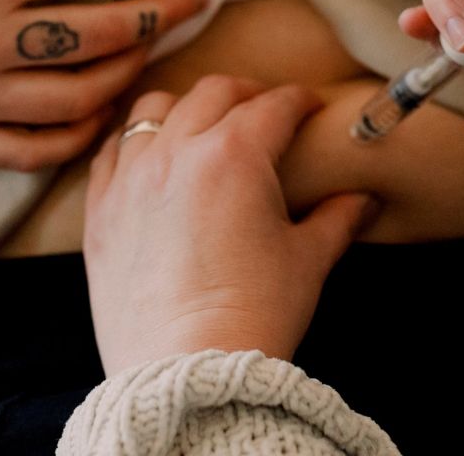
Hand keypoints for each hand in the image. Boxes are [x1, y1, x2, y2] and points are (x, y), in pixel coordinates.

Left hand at [83, 76, 375, 374]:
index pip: (274, 106)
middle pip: (213, 93)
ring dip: (183, 109)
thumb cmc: (253, 316)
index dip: (299, 101)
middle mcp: (176, 152)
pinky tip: (148, 159)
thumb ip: (337, 220)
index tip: (310, 106)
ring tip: (200, 125)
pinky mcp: (100, 212)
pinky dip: (133, 146)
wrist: (185, 370)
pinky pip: (109, 154)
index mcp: (234, 155)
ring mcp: (130, 179)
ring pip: (152, 110)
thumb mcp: (306, 262)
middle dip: (245, 93)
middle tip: (263, 108)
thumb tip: (364, 200)